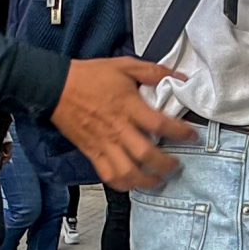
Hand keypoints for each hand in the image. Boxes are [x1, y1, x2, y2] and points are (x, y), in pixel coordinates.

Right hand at [52, 58, 194, 191]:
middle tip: (176, 165)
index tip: (192, 136)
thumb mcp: (124, 65)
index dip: (180, 132)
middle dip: (166, 165)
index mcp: (128, 106)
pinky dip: (122, 184)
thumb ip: (153, 71)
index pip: (160, 124)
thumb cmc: (89, 76)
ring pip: (127, 172)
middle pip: (146, 155)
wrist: (56, 87)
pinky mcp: (91, 152)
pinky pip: (107, 175)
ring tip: (158, 180)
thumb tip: (179, 76)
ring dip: (146, 181)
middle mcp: (118, 129)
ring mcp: (104, 143)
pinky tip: (133, 183)